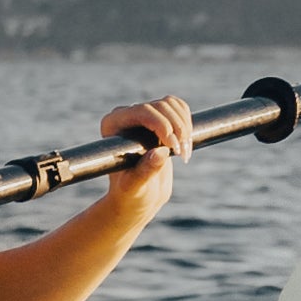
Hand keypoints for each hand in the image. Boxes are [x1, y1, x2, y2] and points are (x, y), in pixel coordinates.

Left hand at [95, 97, 193, 218]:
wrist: (141, 196)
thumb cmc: (131, 194)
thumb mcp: (135, 186)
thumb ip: (145, 170)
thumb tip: (160, 153)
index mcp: (112, 125)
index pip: (142, 111)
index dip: (162, 124)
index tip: (174, 148)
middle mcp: (126, 115)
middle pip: (160, 106)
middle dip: (177, 128)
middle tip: (182, 154)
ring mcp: (144, 115)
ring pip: (172, 104)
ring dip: (184, 126)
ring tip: (184, 153)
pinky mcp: (160, 118)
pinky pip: (179, 107)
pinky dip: (188, 123)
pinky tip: (186, 144)